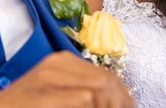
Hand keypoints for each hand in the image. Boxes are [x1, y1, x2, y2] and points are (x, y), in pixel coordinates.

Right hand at [0, 51, 133, 107]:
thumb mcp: (54, 94)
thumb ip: (78, 92)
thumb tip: (113, 99)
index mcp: (62, 62)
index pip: (105, 74)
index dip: (122, 95)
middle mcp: (57, 64)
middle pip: (105, 80)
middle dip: (120, 101)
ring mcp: (49, 78)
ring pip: (97, 90)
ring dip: (109, 106)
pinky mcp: (43, 95)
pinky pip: (83, 99)